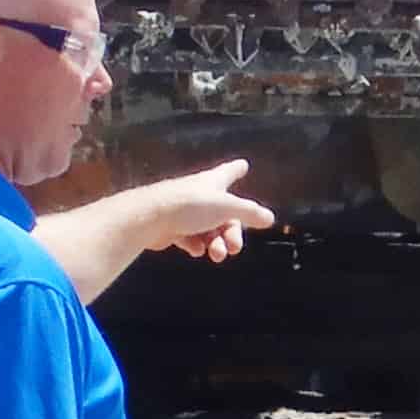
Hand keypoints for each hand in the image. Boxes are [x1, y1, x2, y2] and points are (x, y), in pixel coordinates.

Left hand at [144, 160, 271, 265]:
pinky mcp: (173, 228)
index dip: (237, 169)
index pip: (229, 172)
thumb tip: (269, 218)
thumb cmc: (189, 206)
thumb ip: (249, 213)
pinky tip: (196, 250)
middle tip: (234, 247)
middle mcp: (200, 194)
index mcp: (213, 182)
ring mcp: (186, 212)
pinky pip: (191, 239)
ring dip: (216, 244)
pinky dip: (197, 245)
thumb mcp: (226, 208)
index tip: (243, 164)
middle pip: (225, 214)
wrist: (150, 218)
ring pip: (209, 230)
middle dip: (232, 233)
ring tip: (215, 254)